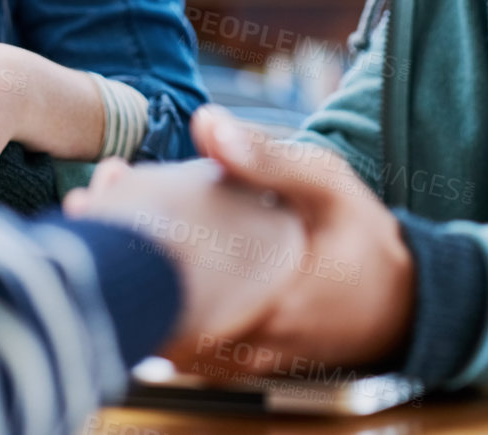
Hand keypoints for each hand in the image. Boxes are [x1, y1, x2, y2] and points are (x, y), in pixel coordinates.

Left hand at [67, 106, 415, 371]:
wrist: (401, 304)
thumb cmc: (363, 237)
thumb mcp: (327, 183)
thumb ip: (266, 158)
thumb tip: (204, 121)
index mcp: (271, 293)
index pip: (180, 276)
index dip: (131, 240)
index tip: (99, 196)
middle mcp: (248, 338)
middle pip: (158, 307)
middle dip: (117, 258)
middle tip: (86, 204)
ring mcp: (238, 360)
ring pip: (162, 331)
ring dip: (130, 283)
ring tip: (101, 226)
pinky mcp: (233, 366)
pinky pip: (178, 343)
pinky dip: (153, 305)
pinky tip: (139, 265)